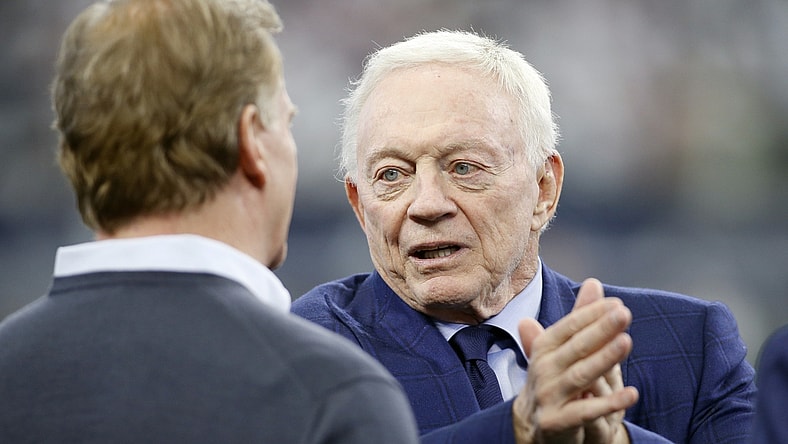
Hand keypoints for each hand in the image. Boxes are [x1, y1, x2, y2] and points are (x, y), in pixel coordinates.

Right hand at [512, 278, 638, 443]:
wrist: (534, 427)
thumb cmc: (554, 380)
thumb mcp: (563, 348)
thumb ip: (580, 317)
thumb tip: (593, 282)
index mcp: (544, 348)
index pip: (569, 327)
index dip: (591, 315)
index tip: (617, 304)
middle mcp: (543, 369)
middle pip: (575, 348)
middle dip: (600, 330)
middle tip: (624, 314)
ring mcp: (548, 396)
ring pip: (580, 376)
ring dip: (603, 359)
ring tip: (626, 343)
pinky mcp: (556, 422)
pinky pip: (585, 412)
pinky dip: (609, 403)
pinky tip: (632, 393)